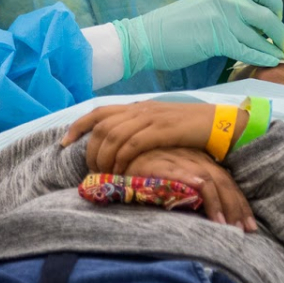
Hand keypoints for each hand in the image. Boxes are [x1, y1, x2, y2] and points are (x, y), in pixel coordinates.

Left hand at [62, 101, 244, 173]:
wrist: (219, 124)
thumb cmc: (191, 130)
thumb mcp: (161, 126)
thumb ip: (141, 131)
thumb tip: (120, 148)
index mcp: (138, 107)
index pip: (99, 111)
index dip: (78, 126)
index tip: (63, 143)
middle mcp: (141, 109)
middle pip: (102, 126)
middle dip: (90, 150)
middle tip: (91, 170)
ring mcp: (152, 118)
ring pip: (113, 135)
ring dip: (104, 158)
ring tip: (105, 174)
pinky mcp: (163, 130)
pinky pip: (132, 143)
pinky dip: (122, 158)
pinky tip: (122, 171)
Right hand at [114, 0, 283, 76]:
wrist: (148, 37)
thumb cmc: (174, 26)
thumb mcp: (207, 6)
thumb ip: (229, 11)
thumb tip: (253, 26)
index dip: (276, 5)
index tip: (277, 18)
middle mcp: (228, 0)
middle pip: (268, 14)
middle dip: (281, 31)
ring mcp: (223, 18)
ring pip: (261, 34)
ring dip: (274, 48)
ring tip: (280, 56)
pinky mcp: (217, 39)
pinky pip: (248, 50)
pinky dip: (263, 57)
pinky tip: (269, 62)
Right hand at [124, 147, 256, 231]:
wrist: (121, 152)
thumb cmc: (145, 168)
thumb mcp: (173, 177)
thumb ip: (188, 189)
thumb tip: (205, 212)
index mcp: (200, 161)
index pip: (227, 182)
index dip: (239, 202)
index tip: (248, 224)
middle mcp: (197, 159)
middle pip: (226, 183)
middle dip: (239, 207)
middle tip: (248, 229)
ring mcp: (185, 161)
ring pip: (215, 183)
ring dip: (226, 207)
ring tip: (230, 228)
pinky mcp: (171, 166)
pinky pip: (196, 182)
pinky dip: (207, 198)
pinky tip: (212, 214)